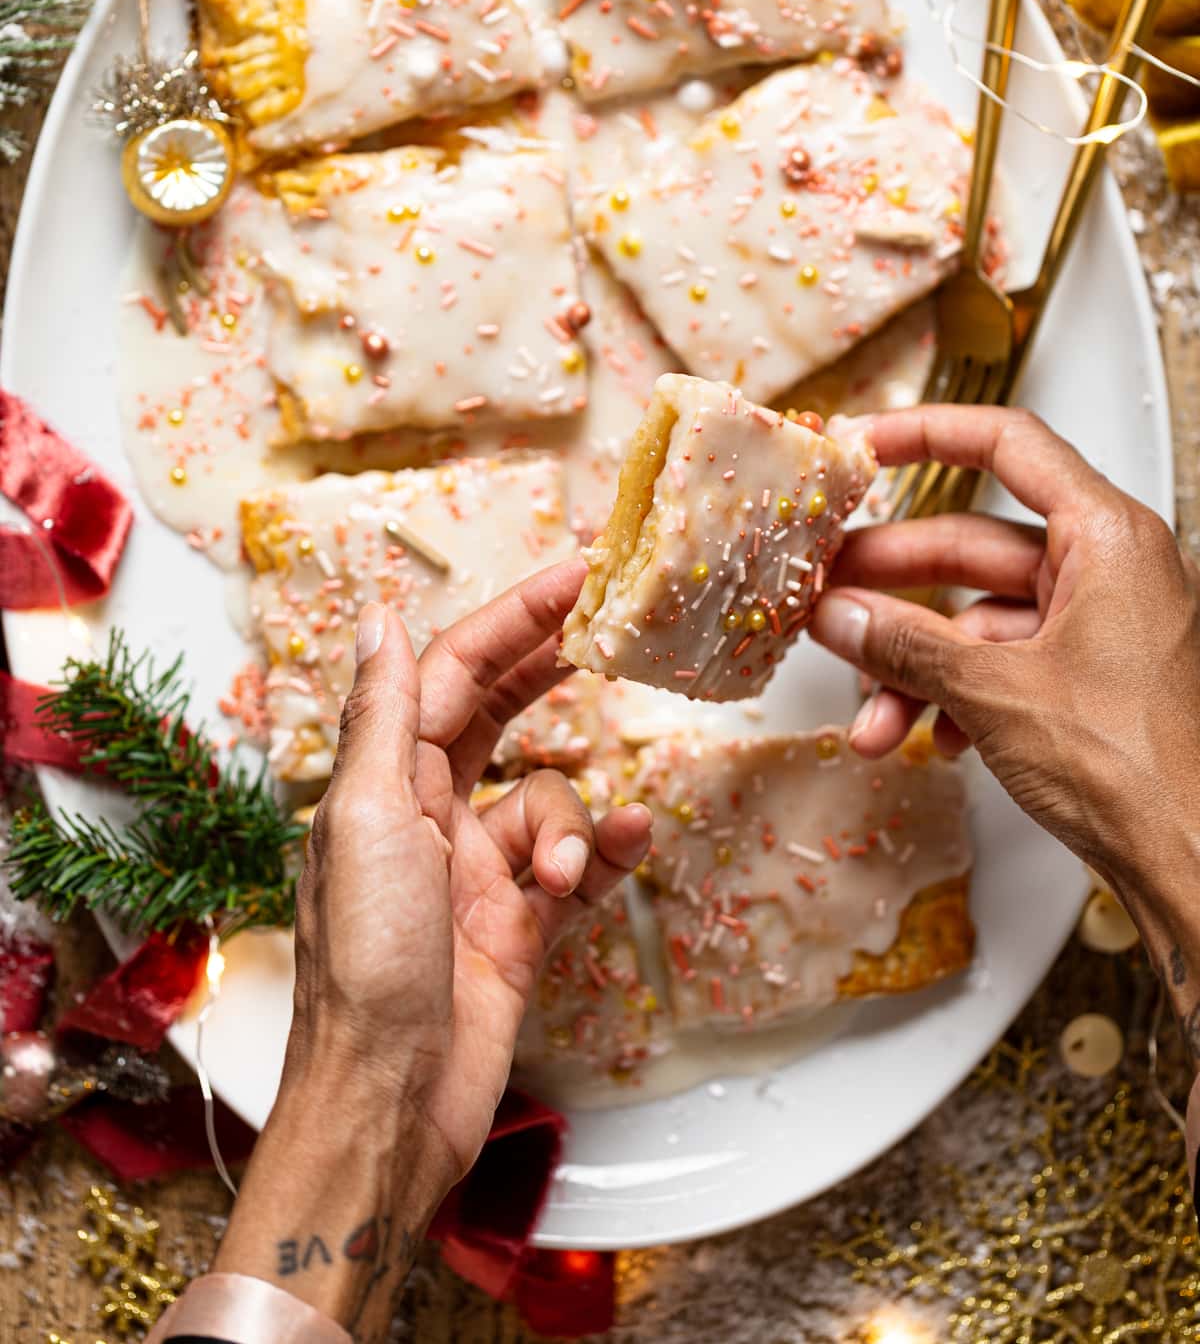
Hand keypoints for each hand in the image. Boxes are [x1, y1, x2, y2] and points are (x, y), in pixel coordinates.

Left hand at [215, 557, 651, 1340]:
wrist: (390, 1101)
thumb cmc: (366, 960)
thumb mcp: (367, 820)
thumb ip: (386, 719)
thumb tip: (382, 620)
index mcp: (384, 783)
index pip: (456, 675)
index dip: (513, 619)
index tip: (576, 574)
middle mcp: (429, 816)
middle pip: (502, 715)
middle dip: (551, 670)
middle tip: (608, 629)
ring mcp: (477, 872)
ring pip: (549, 801)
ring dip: (568, 823)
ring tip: (555, 873)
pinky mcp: (519, 927)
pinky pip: (577, 868)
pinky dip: (602, 853)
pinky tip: (621, 848)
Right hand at [809, 405, 1199, 1057]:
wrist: (1193, 863)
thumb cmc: (1140, 771)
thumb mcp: (995, 693)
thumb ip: (905, 644)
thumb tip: (839, 614)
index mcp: (1108, 538)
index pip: (1007, 445)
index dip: (925, 434)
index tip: (863, 444)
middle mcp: (1111, 569)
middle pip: (976, 542)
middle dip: (893, 582)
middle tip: (827, 591)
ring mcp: (1105, 625)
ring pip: (982, 617)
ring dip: (915, 663)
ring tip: (866, 705)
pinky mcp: (1094, 678)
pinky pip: (1004, 662)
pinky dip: (956, 694)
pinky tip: (927, 735)